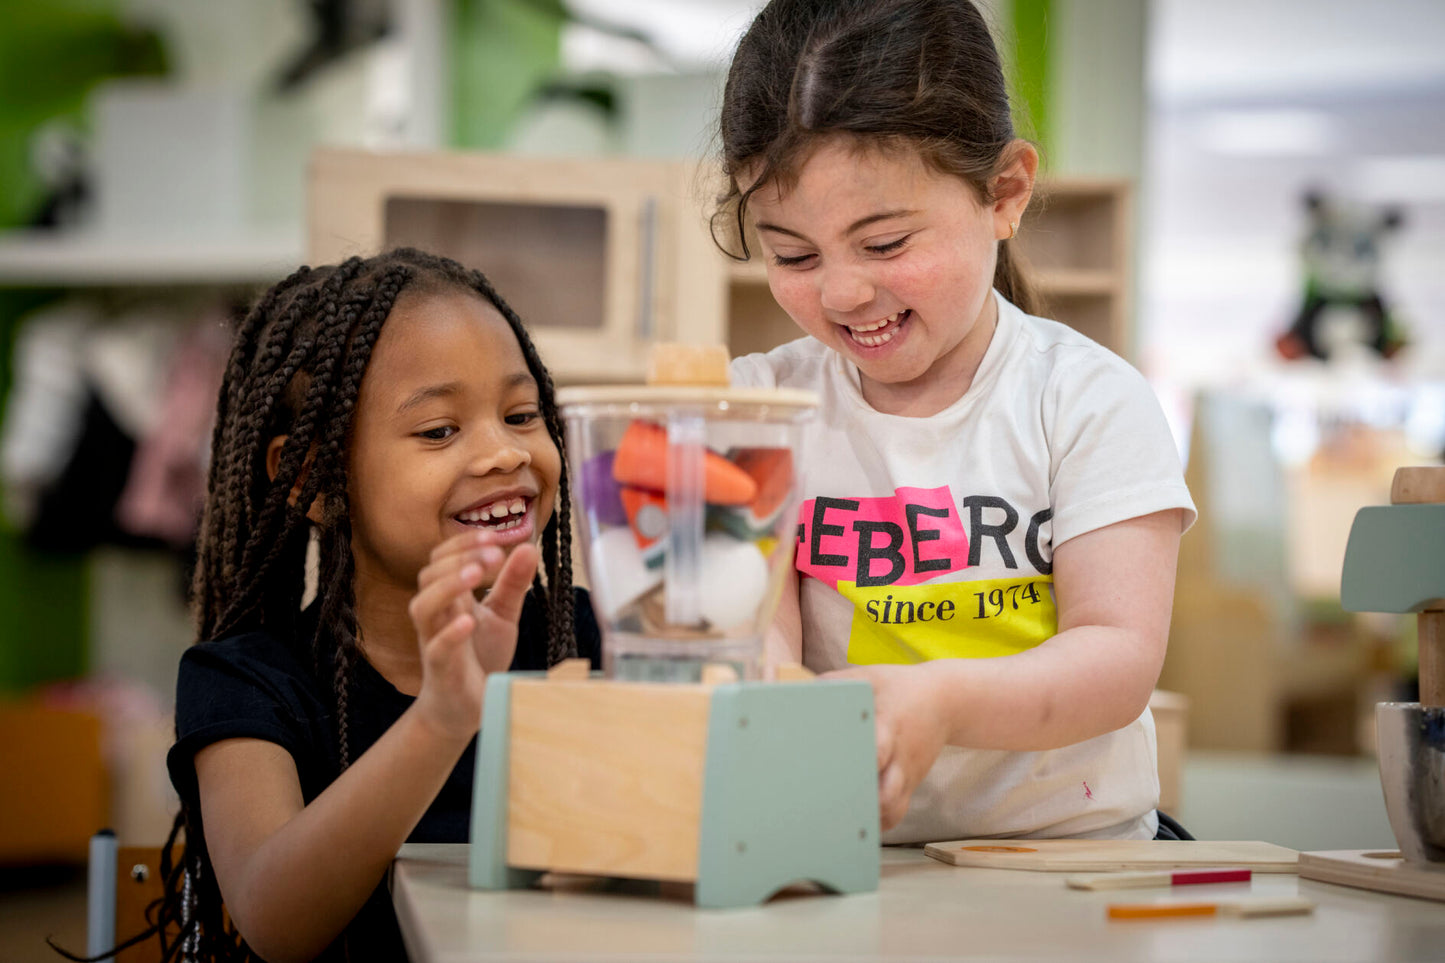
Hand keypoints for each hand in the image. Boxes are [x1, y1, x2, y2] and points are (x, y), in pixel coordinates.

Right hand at [407, 531, 538, 740]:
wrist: (466, 707)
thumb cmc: (480, 656)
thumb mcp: (503, 615)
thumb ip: (513, 583)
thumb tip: (529, 546)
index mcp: (451, 596)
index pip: (444, 557)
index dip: (465, 542)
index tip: (496, 535)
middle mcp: (438, 614)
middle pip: (429, 574)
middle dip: (460, 558)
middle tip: (494, 554)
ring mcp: (434, 640)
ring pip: (422, 606)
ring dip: (447, 586)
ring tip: (475, 574)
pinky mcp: (440, 668)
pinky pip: (435, 647)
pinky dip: (450, 632)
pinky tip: (468, 620)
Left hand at [823, 663, 949, 831]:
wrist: (946, 700)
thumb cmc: (899, 687)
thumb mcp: (871, 677)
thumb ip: (837, 682)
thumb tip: (800, 689)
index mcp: (888, 726)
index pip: (878, 750)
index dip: (860, 763)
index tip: (836, 771)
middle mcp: (899, 755)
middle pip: (886, 790)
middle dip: (861, 801)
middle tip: (829, 807)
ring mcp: (905, 773)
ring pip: (892, 808)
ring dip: (868, 817)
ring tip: (839, 821)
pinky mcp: (909, 784)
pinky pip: (896, 812)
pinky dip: (879, 822)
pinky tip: (857, 825)